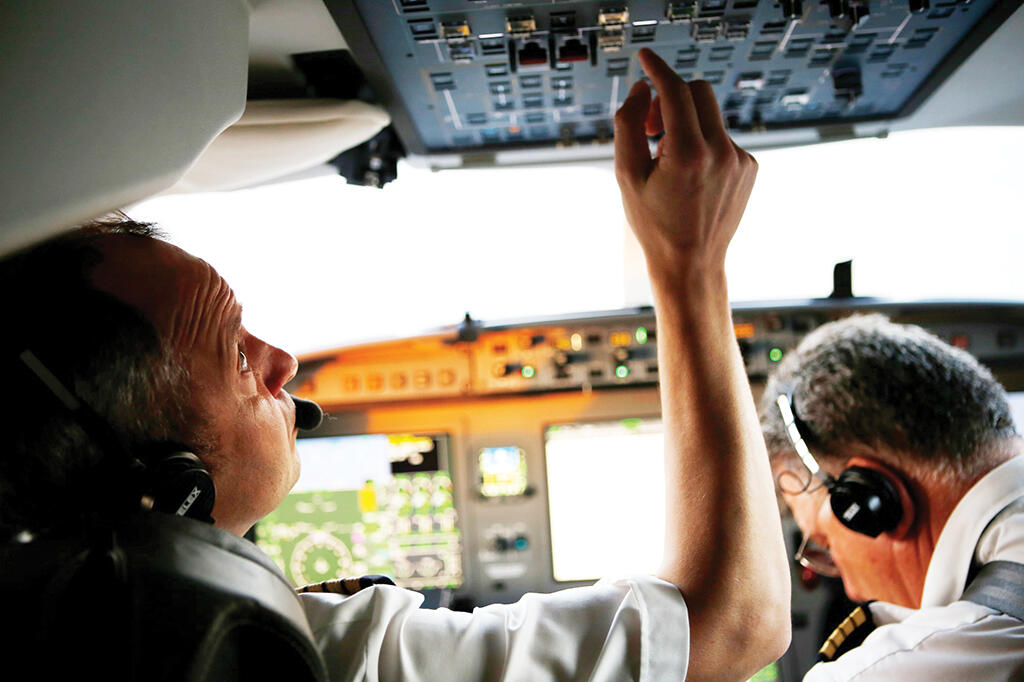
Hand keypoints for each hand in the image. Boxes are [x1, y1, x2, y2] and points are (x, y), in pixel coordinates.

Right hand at [614, 48, 756, 281]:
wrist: (691, 263)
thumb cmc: (654, 224)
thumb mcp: (626, 176)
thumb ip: (628, 125)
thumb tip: (642, 90)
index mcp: (689, 154)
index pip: (676, 91)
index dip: (658, 69)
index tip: (646, 59)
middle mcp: (722, 152)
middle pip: (698, 92)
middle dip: (671, 97)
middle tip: (650, 124)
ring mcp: (741, 159)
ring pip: (711, 115)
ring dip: (687, 122)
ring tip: (667, 157)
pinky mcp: (750, 167)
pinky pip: (723, 137)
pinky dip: (703, 143)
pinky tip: (690, 174)